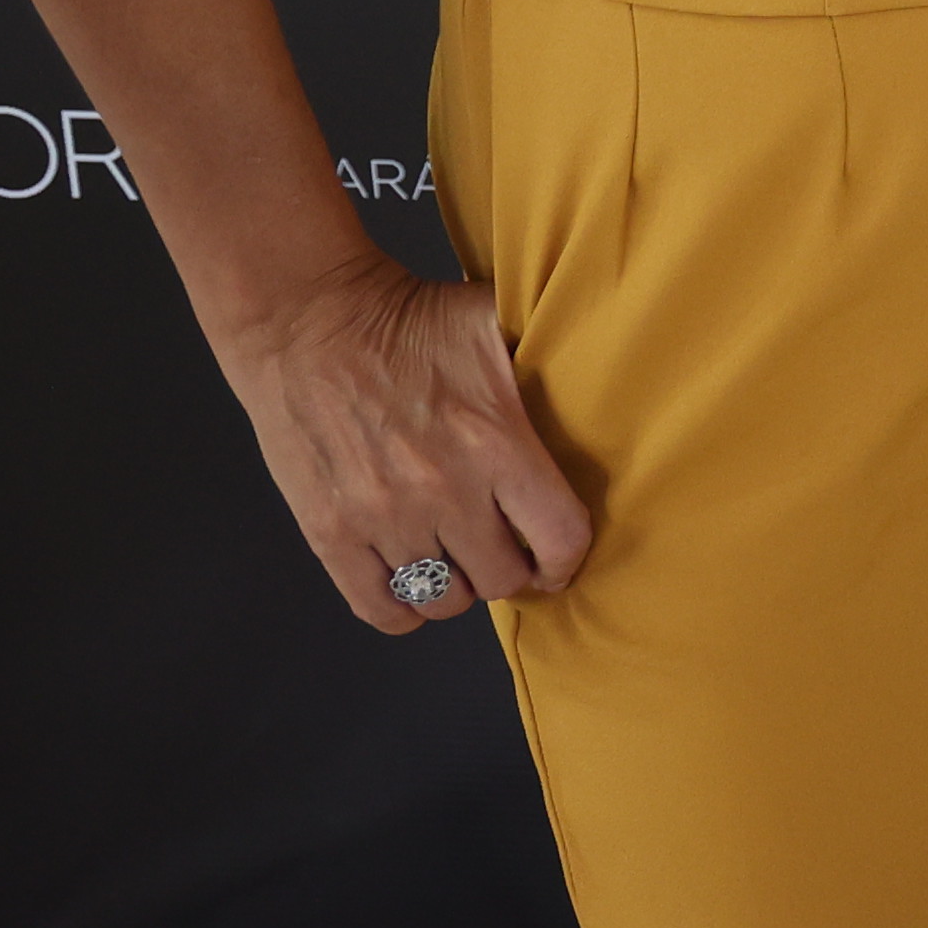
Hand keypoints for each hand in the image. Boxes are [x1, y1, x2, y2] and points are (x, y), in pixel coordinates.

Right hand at [213, 249, 591, 634]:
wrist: (308, 322)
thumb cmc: (408, 319)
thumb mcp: (496, 322)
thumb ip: (551, 353)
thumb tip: (618, 349)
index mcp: (495, 442)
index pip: (560, 538)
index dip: (567, 558)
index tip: (558, 556)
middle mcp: (442, 490)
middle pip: (502, 579)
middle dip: (511, 568)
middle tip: (502, 548)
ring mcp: (382, 517)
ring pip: (444, 601)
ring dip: (456, 586)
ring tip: (455, 558)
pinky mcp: (329, 533)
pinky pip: (380, 609)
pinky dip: (402, 608)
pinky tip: (410, 580)